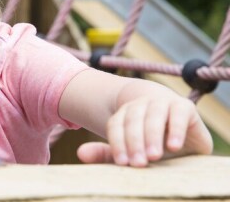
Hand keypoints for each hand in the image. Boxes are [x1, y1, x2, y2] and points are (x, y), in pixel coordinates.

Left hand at [77, 96, 212, 166]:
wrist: (186, 140)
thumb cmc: (153, 147)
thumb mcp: (131, 153)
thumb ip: (107, 153)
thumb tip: (80, 153)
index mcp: (125, 113)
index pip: (116, 124)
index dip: (117, 143)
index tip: (121, 162)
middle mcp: (142, 104)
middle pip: (132, 118)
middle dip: (133, 141)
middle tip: (137, 163)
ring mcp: (163, 103)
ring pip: (153, 115)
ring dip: (152, 135)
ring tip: (153, 156)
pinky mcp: (184, 107)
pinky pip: (179, 114)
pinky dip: (176, 129)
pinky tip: (173, 146)